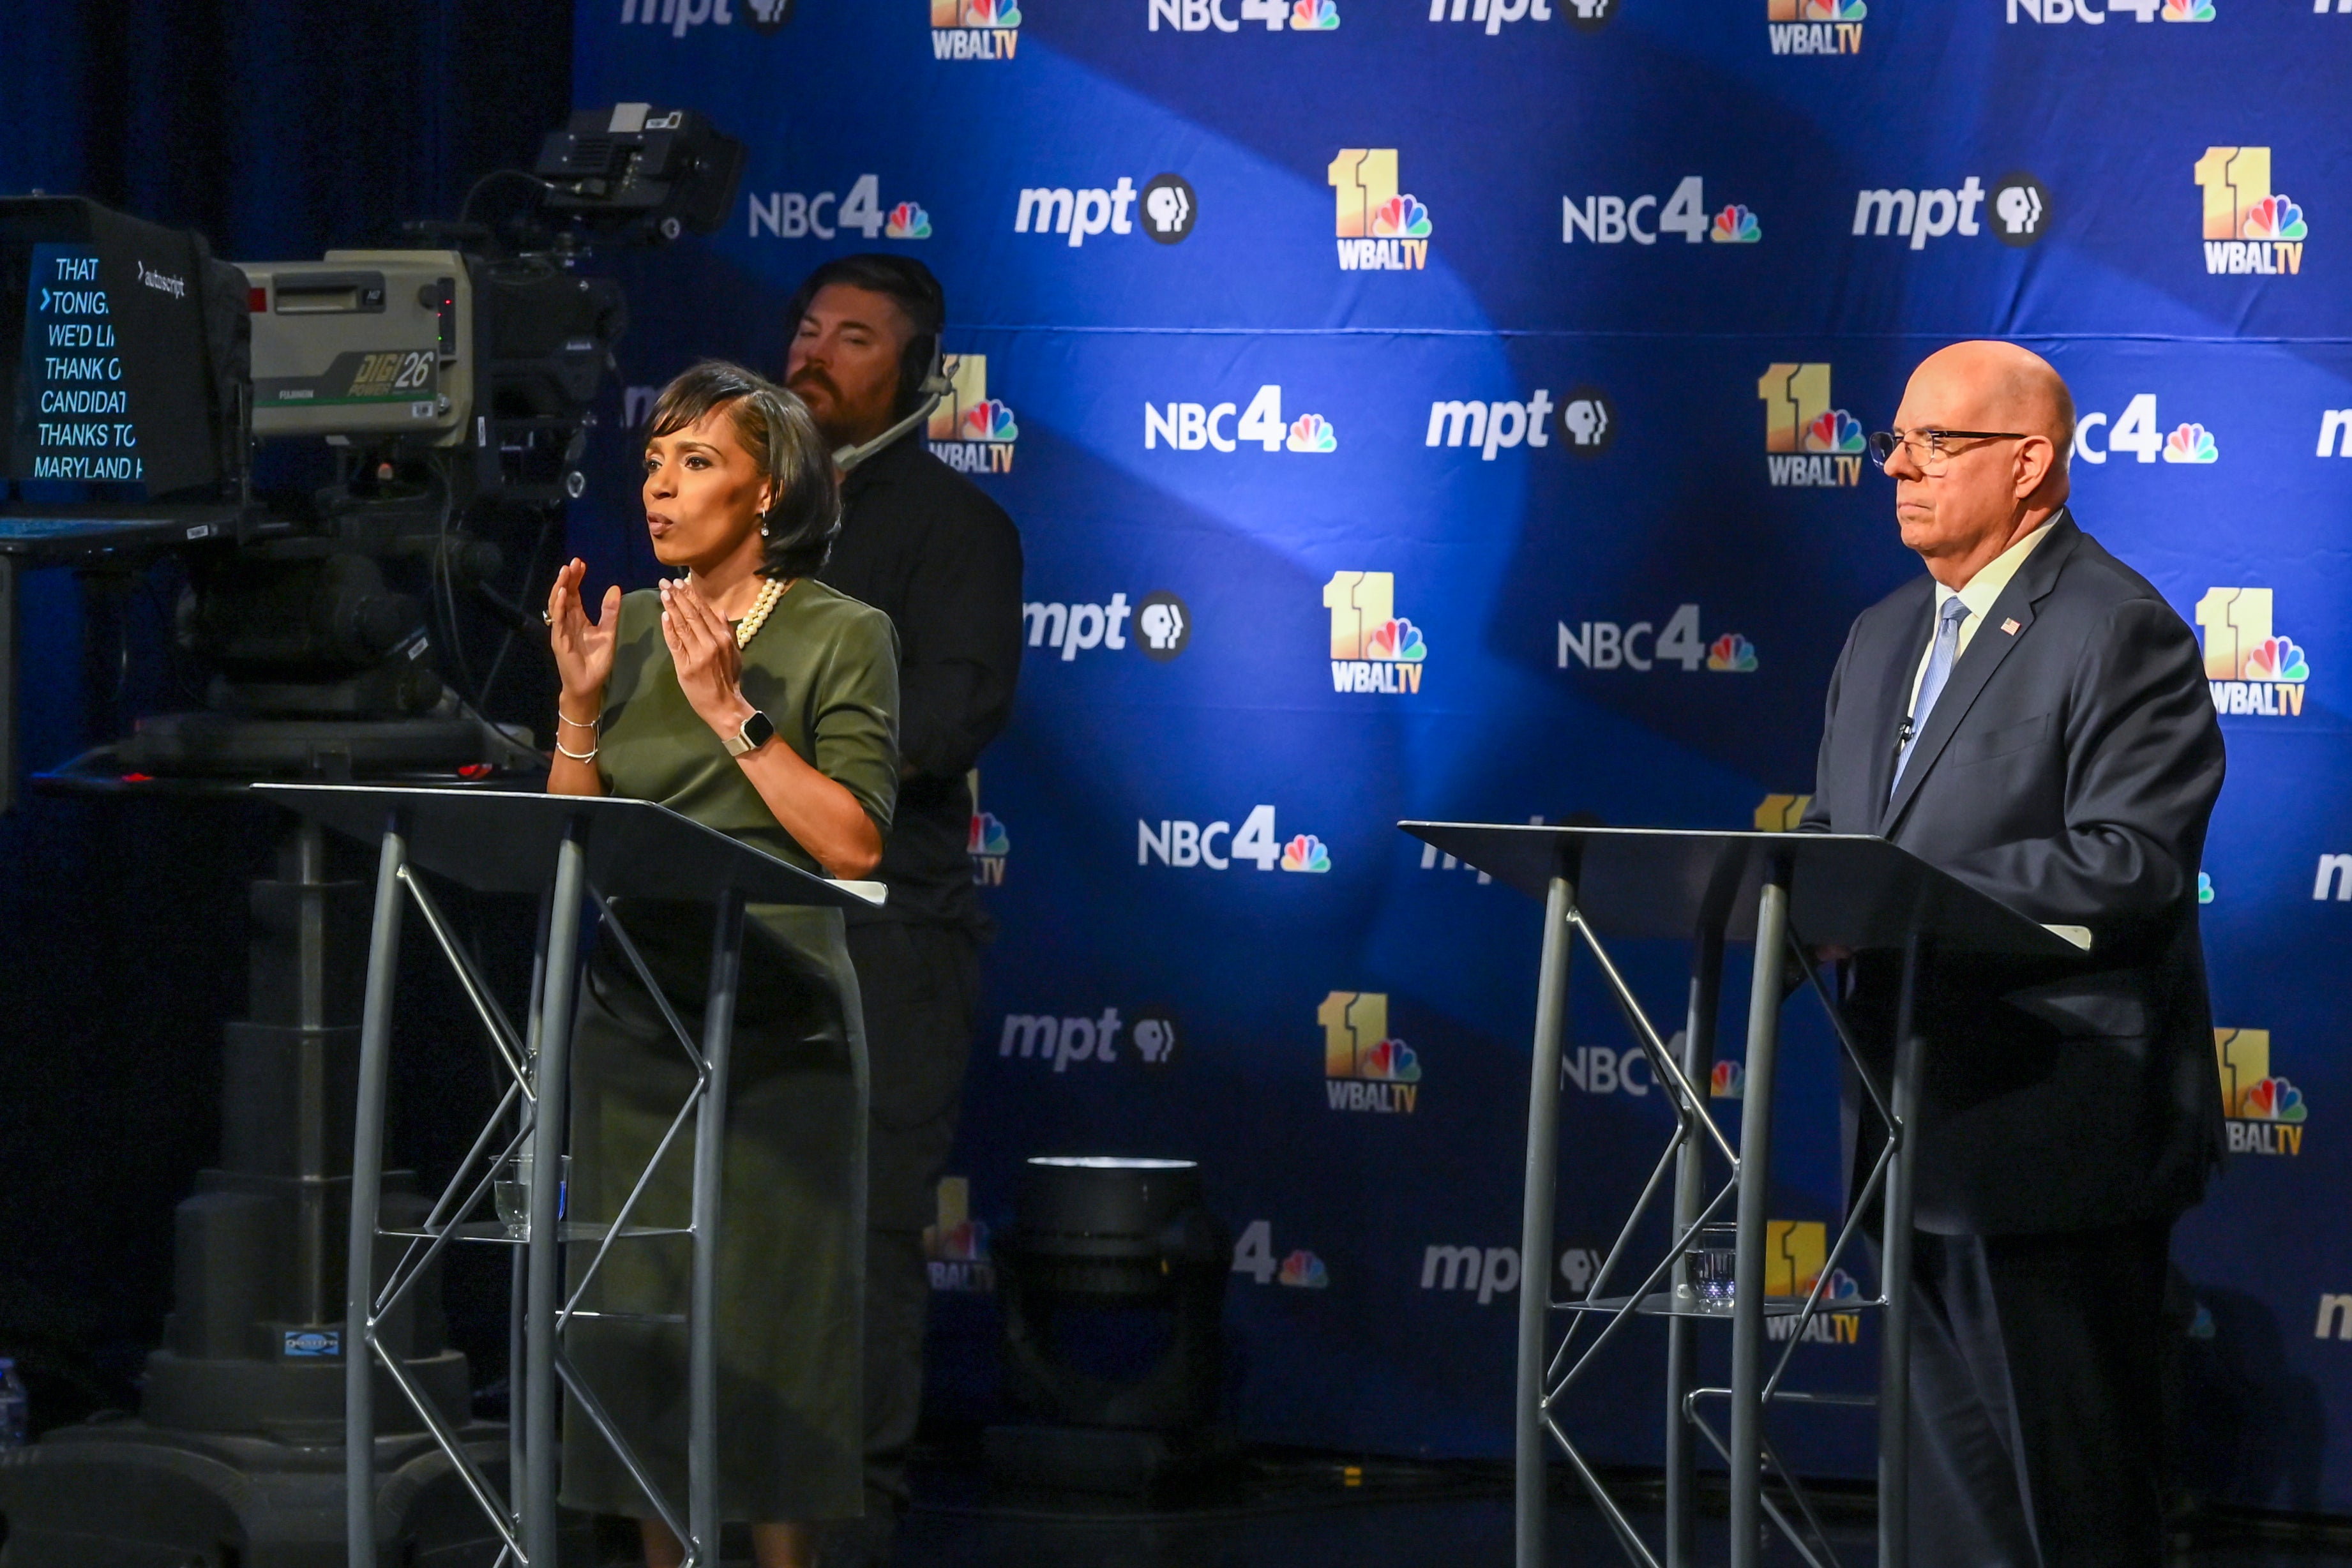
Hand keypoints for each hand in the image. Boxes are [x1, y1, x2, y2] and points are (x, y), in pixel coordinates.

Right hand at [548, 558, 619, 709]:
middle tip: (573, 562)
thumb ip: (610, 611)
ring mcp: (561, 629)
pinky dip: (559, 606)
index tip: (581, 563)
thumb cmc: (596, 660)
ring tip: (565, 572)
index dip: (576, 578)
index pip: (574, 593)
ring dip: (560, 587)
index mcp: (577, 617)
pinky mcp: (559, 640)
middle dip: (567, 578)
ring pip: (557, 604)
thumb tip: (615, 588)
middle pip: (564, 594)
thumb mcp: (608, 631)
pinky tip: (562, 594)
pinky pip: (557, 620)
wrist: (589, 683)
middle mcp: (566, 621)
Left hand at [659, 578, 752, 739]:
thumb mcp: (734, 653)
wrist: (724, 704)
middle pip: (692, 614)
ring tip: (663, 593)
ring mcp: (698, 654)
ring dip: (672, 607)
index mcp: (723, 638)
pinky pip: (675, 643)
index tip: (681, 582)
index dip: (692, 595)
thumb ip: (727, 631)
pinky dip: (669, 628)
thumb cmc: (729, 678)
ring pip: (683, 625)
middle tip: (666, 582)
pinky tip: (664, 616)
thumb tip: (720, 610)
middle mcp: (711, 643)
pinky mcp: (685, 666)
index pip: (705, 611)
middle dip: (678, 596)